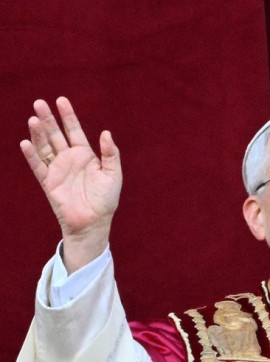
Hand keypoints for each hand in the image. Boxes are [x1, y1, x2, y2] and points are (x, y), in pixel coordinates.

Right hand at [20, 97, 121, 272]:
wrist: (94, 222)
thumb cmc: (106, 200)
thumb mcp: (113, 175)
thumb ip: (110, 154)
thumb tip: (105, 133)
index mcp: (86, 155)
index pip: (74, 131)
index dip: (68, 116)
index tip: (61, 100)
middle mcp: (69, 159)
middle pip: (56, 135)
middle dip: (48, 119)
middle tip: (39, 102)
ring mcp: (57, 169)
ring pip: (44, 147)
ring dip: (38, 133)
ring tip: (33, 118)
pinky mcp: (48, 182)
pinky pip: (38, 166)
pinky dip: (32, 155)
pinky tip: (25, 143)